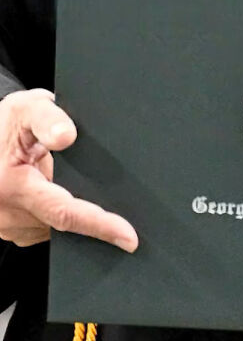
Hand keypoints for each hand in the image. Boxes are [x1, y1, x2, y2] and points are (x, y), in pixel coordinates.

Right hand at [0, 89, 137, 250]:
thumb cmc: (4, 123)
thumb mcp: (25, 108)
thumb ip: (47, 118)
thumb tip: (67, 136)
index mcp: (12, 185)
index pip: (63, 211)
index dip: (98, 224)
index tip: (128, 237)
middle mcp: (7, 213)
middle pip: (63, 223)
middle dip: (93, 216)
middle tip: (112, 194)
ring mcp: (7, 226)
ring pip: (55, 229)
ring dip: (75, 216)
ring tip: (74, 182)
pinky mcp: (11, 229)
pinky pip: (45, 229)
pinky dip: (61, 218)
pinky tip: (65, 194)